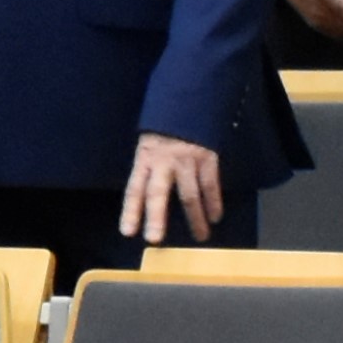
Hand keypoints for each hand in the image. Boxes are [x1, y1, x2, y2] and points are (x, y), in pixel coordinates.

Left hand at [117, 133, 221, 249]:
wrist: (189, 104)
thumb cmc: (164, 133)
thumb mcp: (148, 148)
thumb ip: (147, 173)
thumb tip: (144, 204)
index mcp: (145, 159)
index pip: (134, 189)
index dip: (131, 211)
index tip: (128, 232)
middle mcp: (163, 161)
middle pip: (158, 192)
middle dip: (156, 217)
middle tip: (155, 239)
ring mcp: (186, 160)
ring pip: (190, 194)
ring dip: (196, 218)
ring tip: (200, 236)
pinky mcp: (207, 158)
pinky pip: (211, 184)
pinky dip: (214, 202)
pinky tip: (215, 216)